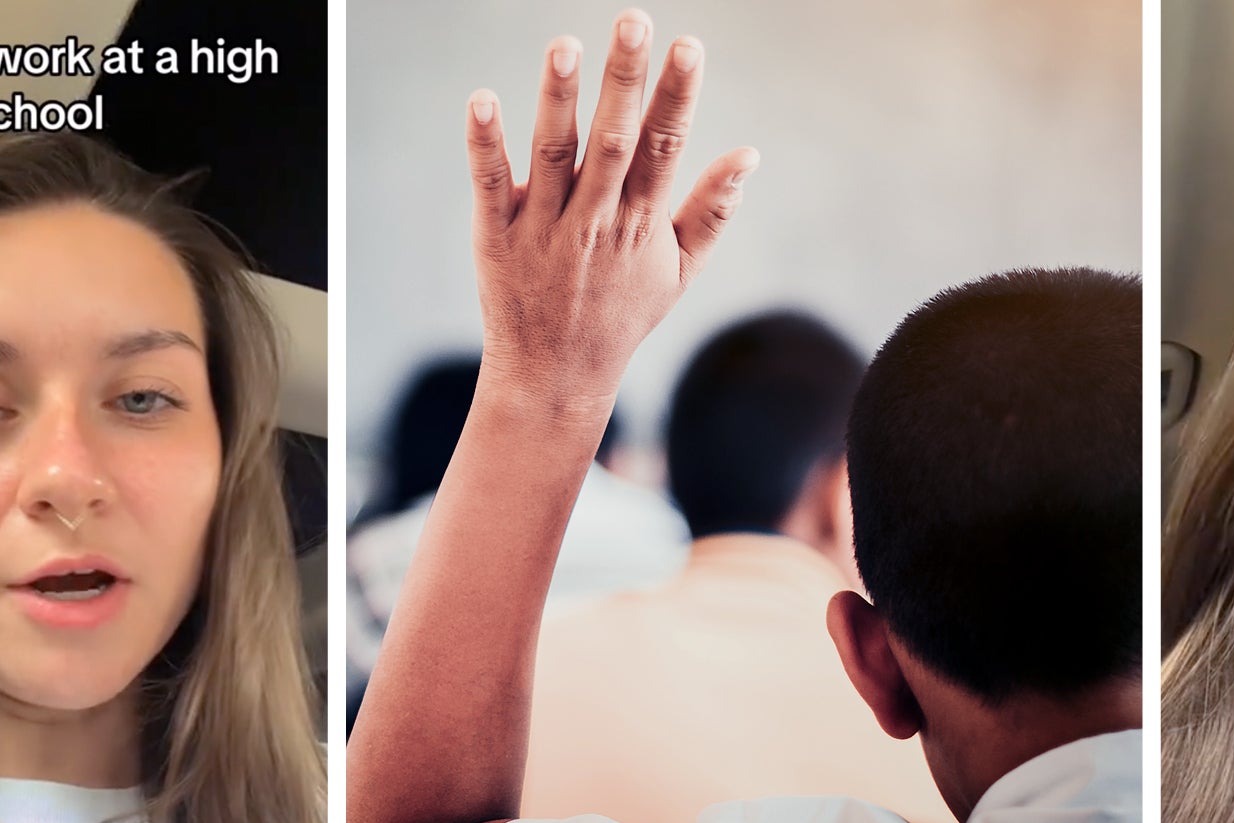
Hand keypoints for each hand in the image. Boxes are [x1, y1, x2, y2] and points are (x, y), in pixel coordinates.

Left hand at [465, 8, 758, 408]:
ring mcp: (543, 227)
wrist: (556, 376)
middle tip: (632, 20)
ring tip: (566, 45)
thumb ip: (713, 210)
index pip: (664, 148)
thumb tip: (749, 154)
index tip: (688, 46)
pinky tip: (484, 99)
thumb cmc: (621, 315)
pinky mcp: (496, 234)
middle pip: (613, 140)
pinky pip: (491, 183)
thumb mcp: (679, 270)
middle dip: (625, 80)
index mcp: (641, 223)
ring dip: (558, 99)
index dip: (678, 96)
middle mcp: (594, 221)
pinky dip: (487, 143)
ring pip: (553, 154)